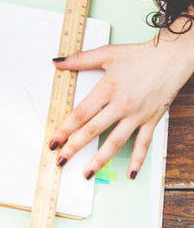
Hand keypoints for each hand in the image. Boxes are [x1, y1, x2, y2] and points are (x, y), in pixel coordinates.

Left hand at [49, 31, 193, 178]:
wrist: (174, 57)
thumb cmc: (141, 55)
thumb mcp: (108, 54)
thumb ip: (80, 59)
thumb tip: (57, 62)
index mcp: (107, 89)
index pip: (80, 114)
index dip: (64, 129)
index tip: (53, 141)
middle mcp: (121, 104)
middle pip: (93, 130)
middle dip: (74, 147)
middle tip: (61, 160)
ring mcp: (137, 115)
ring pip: (115, 141)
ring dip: (99, 159)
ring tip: (86, 173)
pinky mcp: (152, 119)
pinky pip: (143, 143)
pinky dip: (137, 159)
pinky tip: (130, 173)